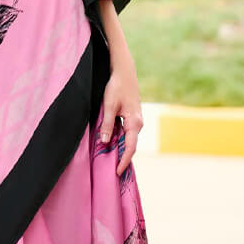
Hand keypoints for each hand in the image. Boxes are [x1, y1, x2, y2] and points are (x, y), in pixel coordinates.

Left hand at [99, 49, 143, 174]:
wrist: (124, 71)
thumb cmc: (116, 87)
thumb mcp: (109, 106)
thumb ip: (107, 125)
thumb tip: (105, 142)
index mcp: (134, 123)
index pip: (130, 148)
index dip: (124, 161)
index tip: (117, 172)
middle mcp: (138, 123)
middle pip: (131, 146)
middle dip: (123, 158)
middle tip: (113, 172)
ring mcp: (136, 119)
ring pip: (128, 139)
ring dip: (121, 150)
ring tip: (111, 161)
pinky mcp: (132, 116)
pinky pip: (127, 133)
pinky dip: (121, 140)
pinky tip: (112, 145)